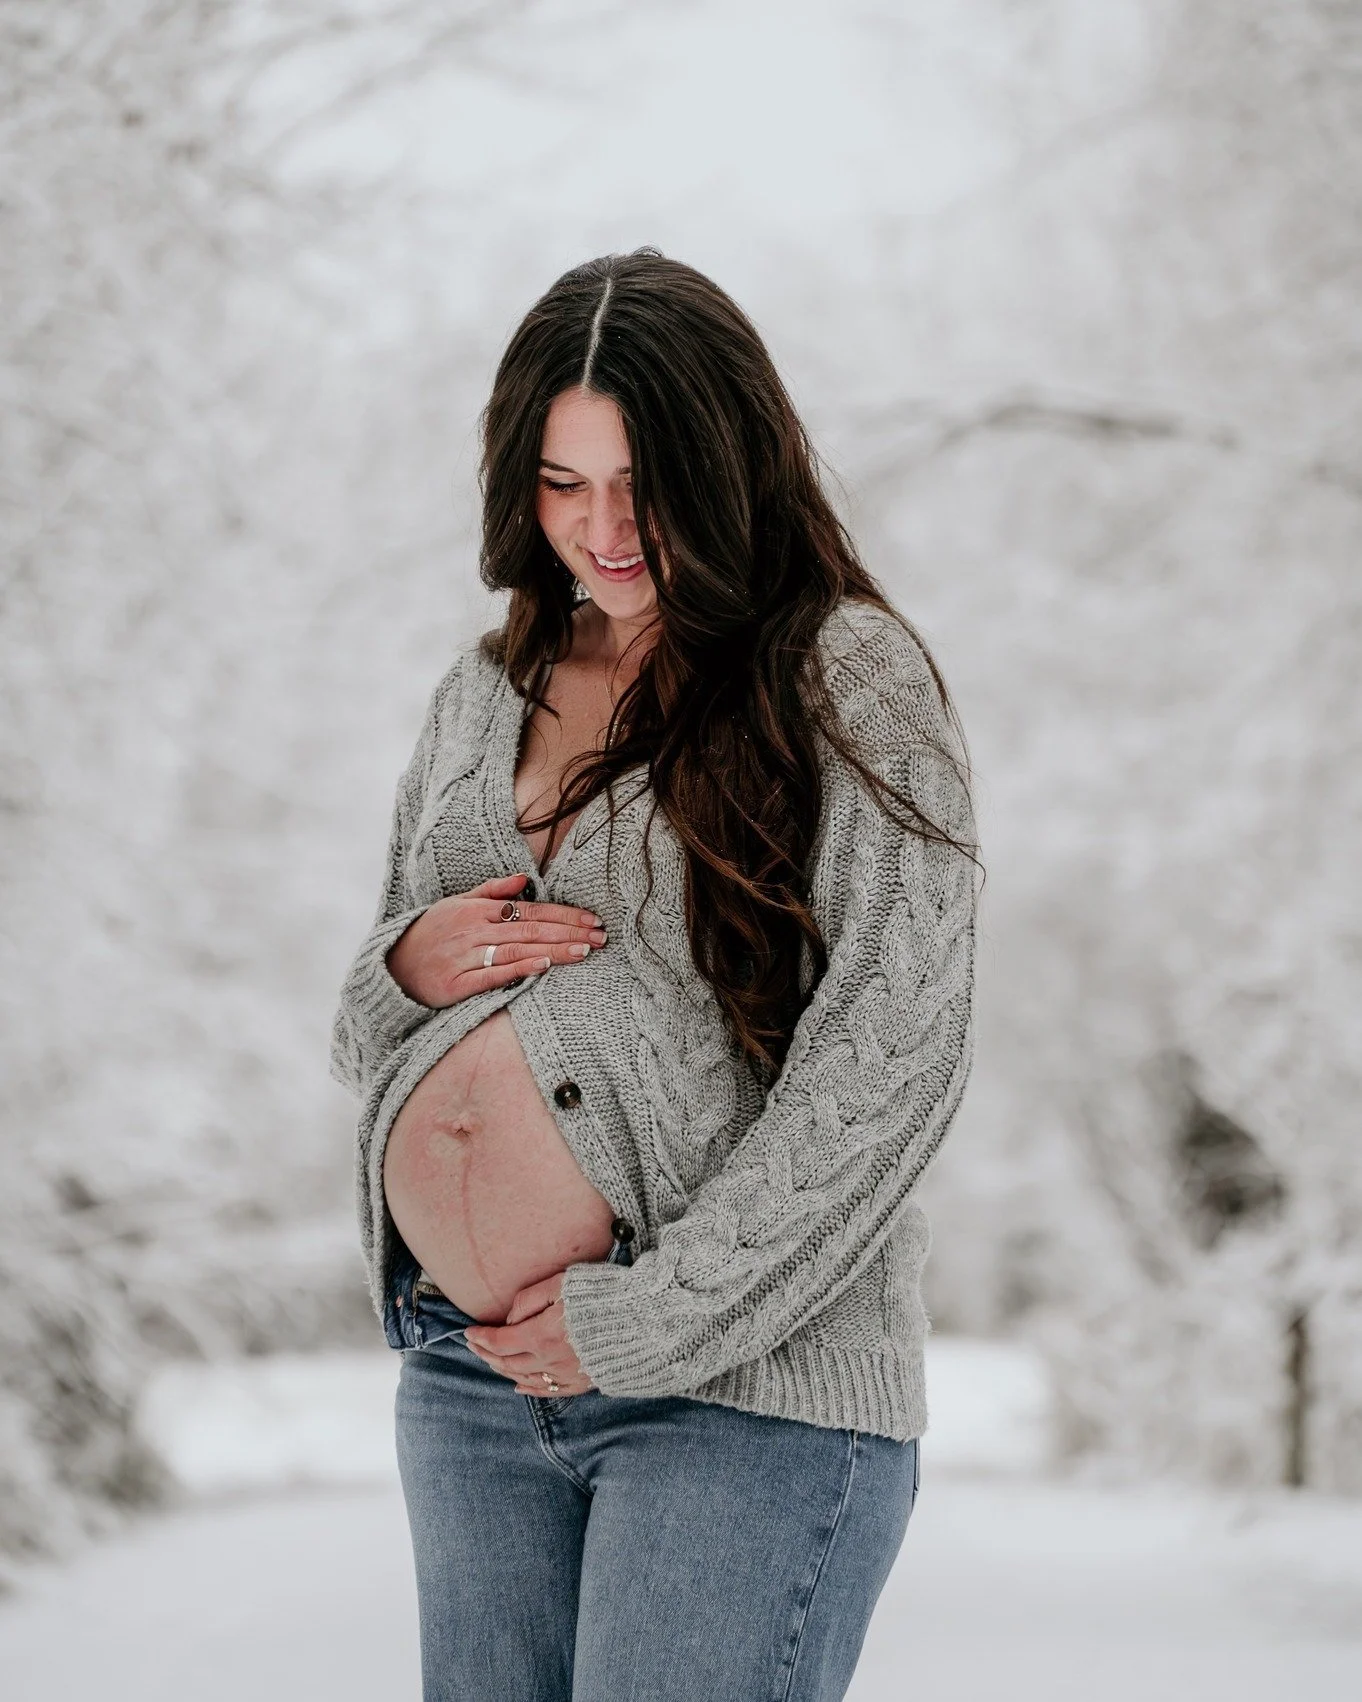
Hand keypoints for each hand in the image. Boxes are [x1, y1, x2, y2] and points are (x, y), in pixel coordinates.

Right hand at [386, 873, 606, 1007]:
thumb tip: (523, 878)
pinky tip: (543, 966)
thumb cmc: (429, 935)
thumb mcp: (456, 904)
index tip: (592, 919)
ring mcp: (465, 957)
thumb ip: (490, 891)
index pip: (529, 910)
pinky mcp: (457, 984)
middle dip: (569, 932)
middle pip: (530, 929)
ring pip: (518, 950)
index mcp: (476, 910)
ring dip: (554, 950)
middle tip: (600, 936)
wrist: (391, 968)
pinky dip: (519, 969)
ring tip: (585, 951)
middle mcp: (473, 930)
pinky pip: (494, 975)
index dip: (563, 915)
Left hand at [463, 1272, 594, 1396]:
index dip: (481, 1338)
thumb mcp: (561, 1284)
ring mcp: (566, 1375)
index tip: (469, 1332)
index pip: (500, 1342)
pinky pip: (548, 1391)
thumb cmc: (604, 1295)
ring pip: (524, 1378)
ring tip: (491, 1360)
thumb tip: (510, 1319)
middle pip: (508, 1362)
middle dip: (486, 1354)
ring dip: (503, 1370)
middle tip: (474, 1345)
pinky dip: (529, 1389)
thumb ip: (529, 1300)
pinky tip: (519, 1386)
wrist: (646, 1322)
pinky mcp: (582, 1383)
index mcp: (541, 1335)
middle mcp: (549, 1360)